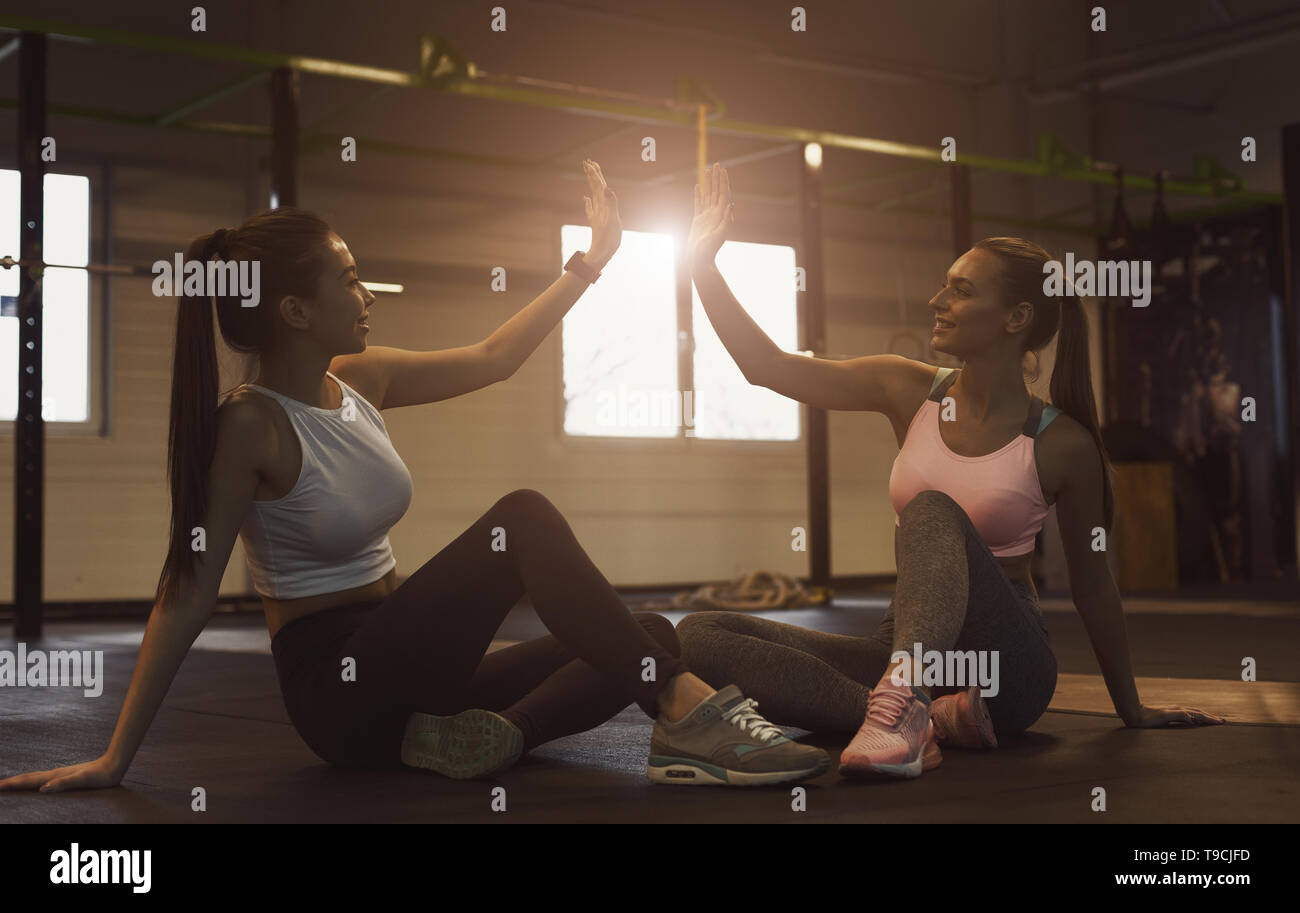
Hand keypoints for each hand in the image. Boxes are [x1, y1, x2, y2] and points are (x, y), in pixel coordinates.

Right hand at [0, 756, 122, 792]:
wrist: (114, 765)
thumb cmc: (100, 775)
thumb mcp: (82, 780)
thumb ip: (64, 783)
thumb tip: (43, 789)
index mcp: (55, 777)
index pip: (28, 781)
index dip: (12, 784)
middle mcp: (55, 775)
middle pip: (28, 778)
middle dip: (11, 783)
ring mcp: (60, 775)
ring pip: (35, 778)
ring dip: (20, 782)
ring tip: (10, 785)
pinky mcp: (66, 777)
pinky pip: (44, 780)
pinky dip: (34, 782)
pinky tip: (36, 785)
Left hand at [583, 159, 620, 265]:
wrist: (601, 254)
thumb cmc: (608, 239)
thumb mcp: (613, 221)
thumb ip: (611, 203)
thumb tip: (606, 188)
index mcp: (602, 205)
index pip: (598, 186)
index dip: (594, 174)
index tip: (590, 162)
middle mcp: (598, 208)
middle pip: (594, 187)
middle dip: (592, 175)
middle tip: (588, 162)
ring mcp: (597, 214)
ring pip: (593, 195)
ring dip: (591, 184)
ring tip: (589, 174)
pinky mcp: (597, 222)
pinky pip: (591, 208)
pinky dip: (589, 201)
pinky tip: (585, 198)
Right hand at [688, 162, 733, 269]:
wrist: (700, 260)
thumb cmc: (709, 250)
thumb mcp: (719, 235)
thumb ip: (726, 220)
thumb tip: (731, 204)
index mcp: (721, 215)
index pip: (723, 194)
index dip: (723, 181)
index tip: (723, 170)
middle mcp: (715, 214)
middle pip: (716, 191)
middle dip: (717, 178)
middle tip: (716, 164)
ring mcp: (706, 216)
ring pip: (707, 195)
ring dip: (708, 183)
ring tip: (707, 170)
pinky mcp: (698, 220)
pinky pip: (698, 204)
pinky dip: (698, 194)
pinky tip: (698, 186)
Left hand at [1124, 703, 1224, 727]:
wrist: (1134, 714)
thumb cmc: (1148, 718)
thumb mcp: (1164, 717)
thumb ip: (1178, 715)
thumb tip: (1193, 717)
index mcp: (1179, 711)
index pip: (1198, 714)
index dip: (1210, 718)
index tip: (1221, 722)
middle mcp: (1178, 710)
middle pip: (1197, 712)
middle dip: (1209, 717)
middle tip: (1221, 721)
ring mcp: (1173, 712)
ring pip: (1192, 713)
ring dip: (1203, 717)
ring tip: (1212, 720)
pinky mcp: (1168, 715)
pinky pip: (1186, 716)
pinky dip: (1194, 718)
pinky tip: (1194, 721)